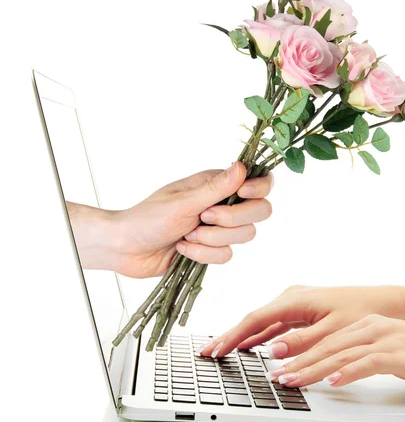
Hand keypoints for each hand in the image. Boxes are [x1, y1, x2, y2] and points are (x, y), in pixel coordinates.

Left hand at [70, 162, 273, 277]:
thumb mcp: (183, 201)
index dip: (259, 189)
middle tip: (204, 217)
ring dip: (213, 239)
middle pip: (260, 211)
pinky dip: (203, 254)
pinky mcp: (213, 250)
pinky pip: (227, 255)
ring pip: (245, 236)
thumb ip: (216, 188)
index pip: (259, 182)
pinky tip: (183, 248)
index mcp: (217, 184)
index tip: (242, 194)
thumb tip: (242, 166)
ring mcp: (220, 228)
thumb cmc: (148, 218)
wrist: (126, 249)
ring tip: (188, 235)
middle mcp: (223, 204)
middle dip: (233, 219)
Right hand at [199, 284, 404, 358]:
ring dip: (242, 337)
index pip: (255, 319)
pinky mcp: (302, 312)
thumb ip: (303, 342)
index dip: (233, 336)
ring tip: (221, 350)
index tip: (216, 350)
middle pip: (253, 319)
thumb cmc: (362, 312)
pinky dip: (260, 336)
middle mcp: (292, 298)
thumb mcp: (333, 330)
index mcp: (296, 299)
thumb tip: (273, 351)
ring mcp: (296, 304)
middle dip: (230, 336)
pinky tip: (250, 346)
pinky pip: (274, 325)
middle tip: (207, 352)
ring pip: (262, 323)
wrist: (383, 303)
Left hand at [264, 314, 404, 390]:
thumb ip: (370, 356)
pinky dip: (347, 373)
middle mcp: (373, 328)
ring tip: (292, 380)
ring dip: (313, 369)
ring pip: (340, 354)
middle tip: (276, 375)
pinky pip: (366, 364)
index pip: (329, 339)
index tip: (283, 364)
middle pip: (328, 346)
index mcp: (370, 325)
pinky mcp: (398, 354)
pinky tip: (332, 383)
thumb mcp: (396, 349)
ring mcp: (385, 339)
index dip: (303, 352)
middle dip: (298, 361)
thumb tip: (346, 370)